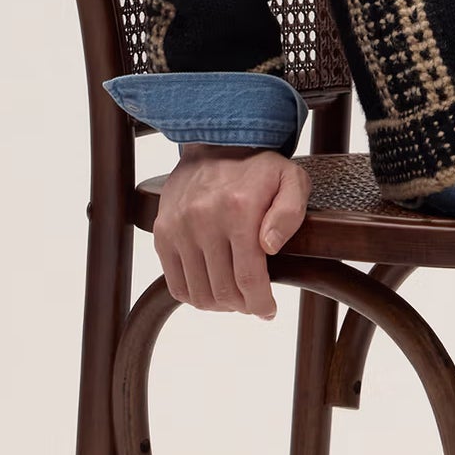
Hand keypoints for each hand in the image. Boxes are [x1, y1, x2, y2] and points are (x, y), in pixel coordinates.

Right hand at [153, 145, 309, 318]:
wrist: (214, 142)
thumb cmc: (258, 167)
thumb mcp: (291, 179)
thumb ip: (290, 213)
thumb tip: (270, 247)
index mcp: (239, 210)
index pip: (248, 278)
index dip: (261, 303)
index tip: (269, 311)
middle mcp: (204, 220)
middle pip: (223, 291)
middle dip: (244, 305)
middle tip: (255, 302)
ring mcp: (179, 228)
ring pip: (199, 294)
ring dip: (220, 304)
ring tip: (235, 296)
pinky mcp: (162, 234)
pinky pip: (176, 284)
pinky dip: (195, 296)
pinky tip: (212, 288)